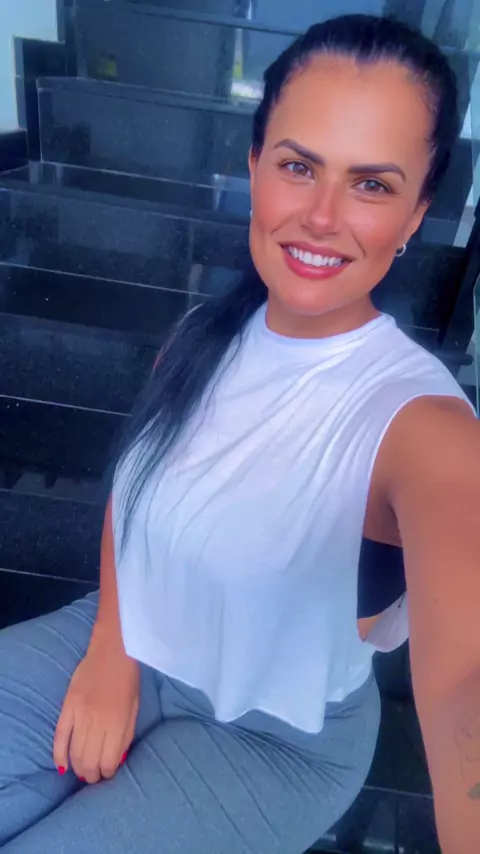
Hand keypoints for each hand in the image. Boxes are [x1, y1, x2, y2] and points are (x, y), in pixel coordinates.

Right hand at [53, 625, 139, 783]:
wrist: (112, 649)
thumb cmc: (128, 678)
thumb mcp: (135, 707)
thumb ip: (127, 734)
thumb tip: (118, 759)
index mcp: (119, 723)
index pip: (109, 760)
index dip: (108, 772)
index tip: (107, 774)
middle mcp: (98, 722)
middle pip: (89, 761)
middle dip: (92, 775)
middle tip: (94, 777)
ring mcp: (80, 715)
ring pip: (74, 753)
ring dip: (78, 768)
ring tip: (82, 772)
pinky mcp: (67, 706)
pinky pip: (59, 737)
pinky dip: (59, 754)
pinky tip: (62, 765)